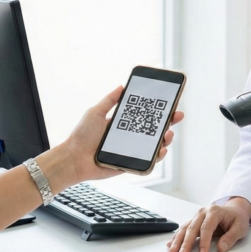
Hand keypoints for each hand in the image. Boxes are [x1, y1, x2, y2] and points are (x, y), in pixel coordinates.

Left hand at [39, 86, 184, 191]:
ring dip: (165, 139)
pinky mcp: (130, 164)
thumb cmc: (81, 136)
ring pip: (154, 145)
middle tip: (176, 116)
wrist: (73, 159)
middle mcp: (129, 137)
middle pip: (153, 129)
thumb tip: (121, 86)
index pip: (144, 115)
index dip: (157, 110)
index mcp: (122, 124)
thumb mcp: (95, 112)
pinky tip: (161, 150)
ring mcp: (131, 151)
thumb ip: (109, 101)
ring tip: (168, 134)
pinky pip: (148, 161)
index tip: (169, 102)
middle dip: (168, 122)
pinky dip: (157, 156)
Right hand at [166, 197, 250, 251]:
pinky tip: (171, 243)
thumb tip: (221, 248)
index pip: (207, 227)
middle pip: (193, 227)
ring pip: (185, 227)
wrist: (234, 210)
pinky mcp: (194, 220)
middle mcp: (203, 212)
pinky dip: (177, 236)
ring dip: (178, 239)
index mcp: (215, 211)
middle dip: (186, 242)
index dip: (204, 241)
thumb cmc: (237, 218)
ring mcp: (197, 215)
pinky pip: (184, 228)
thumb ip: (231, 238)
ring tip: (172, 250)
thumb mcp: (240, 227)